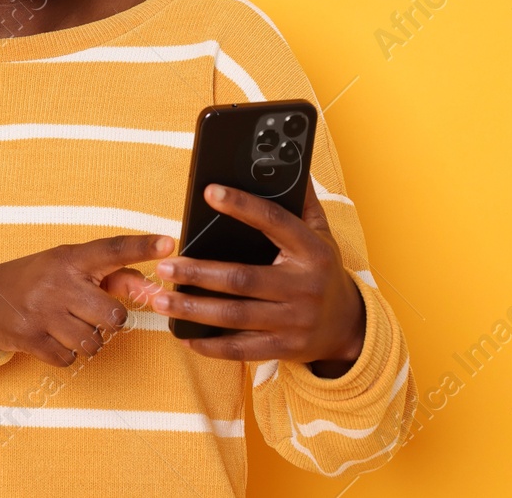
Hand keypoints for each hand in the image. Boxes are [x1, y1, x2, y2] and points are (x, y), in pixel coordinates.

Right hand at [0, 234, 174, 366]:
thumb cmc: (36, 280)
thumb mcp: (69, 268)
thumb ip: (113, 276)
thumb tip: (151, 289)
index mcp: (71, 258)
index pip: (113, 249)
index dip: (143, 246)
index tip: (169, 242)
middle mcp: (58, 282)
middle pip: (113, 315)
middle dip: (108, 320)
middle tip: (89, 312)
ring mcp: (44, 312)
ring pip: (94, 341)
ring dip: (87, 339)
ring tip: (67, 324)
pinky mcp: (32, 339)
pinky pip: (71, 358)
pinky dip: (66, 353)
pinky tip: (52, 337)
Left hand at [147, 184, 365, 374]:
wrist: (349, 327)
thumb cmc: (323, 271)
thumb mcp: (321, 233)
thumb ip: (302, 200)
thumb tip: (289, 163)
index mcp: (311, 251)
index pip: (274, 222)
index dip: (242, 205)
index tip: (210, 192)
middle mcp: (303, 286)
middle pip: (243, 278)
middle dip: (199, 273)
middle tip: (165, 266)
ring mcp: (294, 321)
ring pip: (236, 315)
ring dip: (194, 308)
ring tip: (162, 298)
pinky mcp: (285, 348)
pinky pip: (242, 348)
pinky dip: (211, 344)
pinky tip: (185, 334)